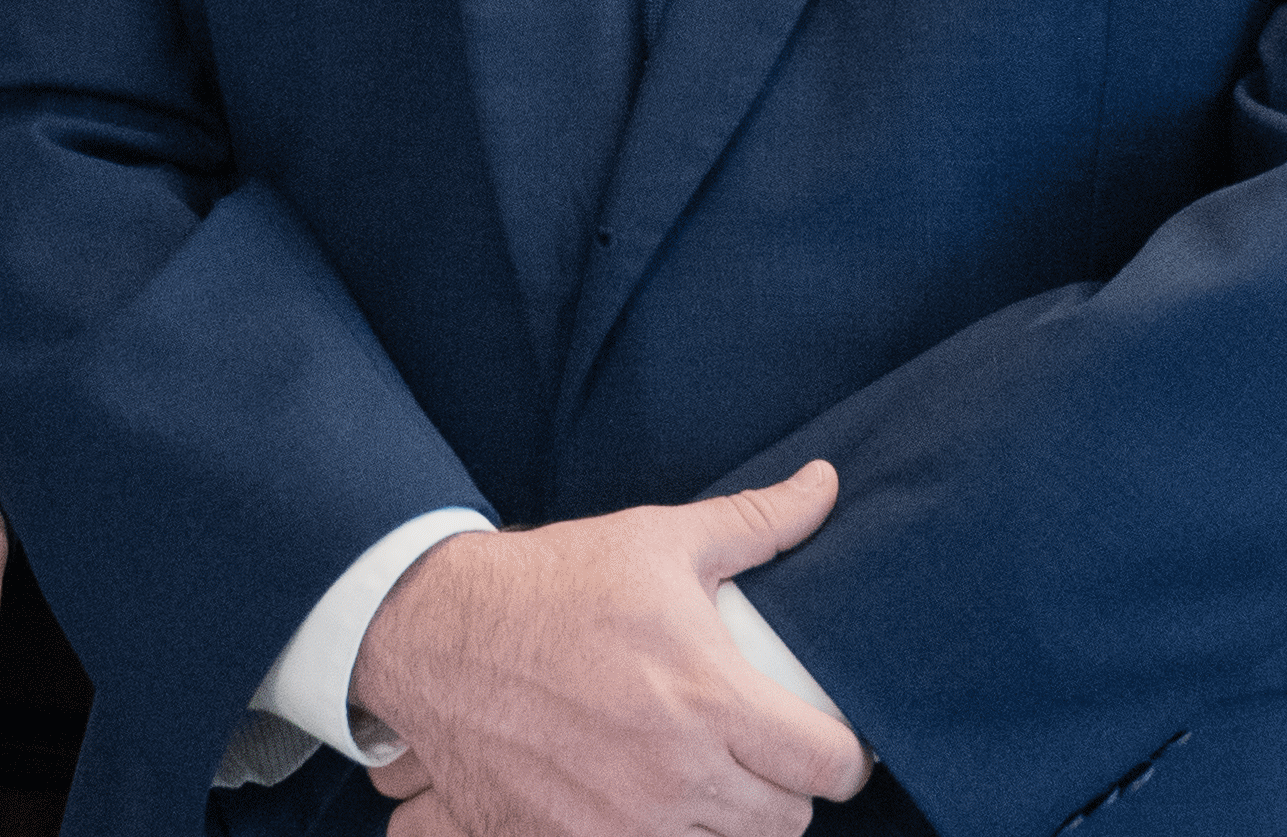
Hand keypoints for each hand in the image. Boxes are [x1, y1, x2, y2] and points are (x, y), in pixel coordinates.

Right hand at [352, 459, 873, 836]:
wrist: (440, 634)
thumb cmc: (556, 583)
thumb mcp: (661, 539)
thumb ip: (757, 522)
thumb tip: (824, 484)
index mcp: (706, 699)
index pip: (824, 767)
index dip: (846, 760)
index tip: (835, 744)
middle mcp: (672, 775)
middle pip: (784, 825)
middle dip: (788, 791)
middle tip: (770, 756)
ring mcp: (619, 826)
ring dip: (731, 822)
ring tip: (716, 779)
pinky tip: (658, 806)